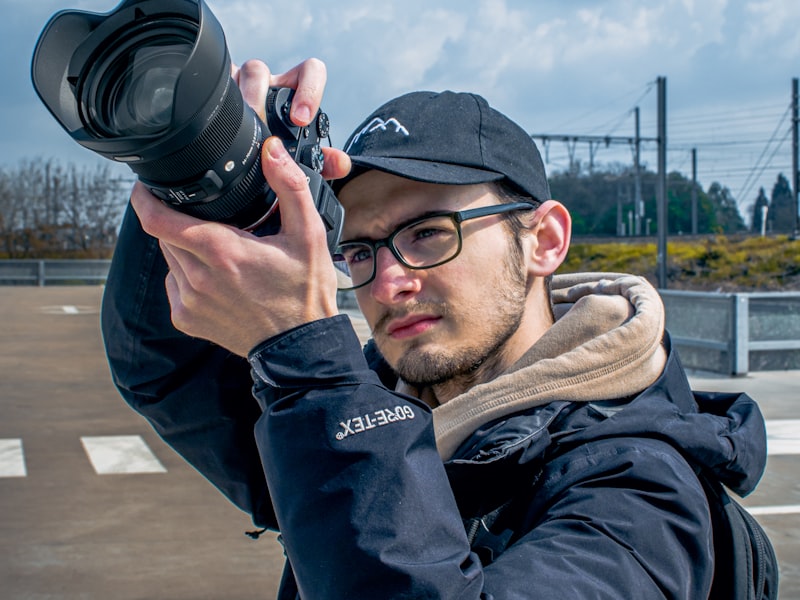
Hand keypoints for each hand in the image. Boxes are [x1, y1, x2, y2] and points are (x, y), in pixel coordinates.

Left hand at [132, 58, 350, 355]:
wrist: (300, 348)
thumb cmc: (305, 292)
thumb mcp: (309, 234)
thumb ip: (289, 186)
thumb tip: (270, 149)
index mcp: (221, 251)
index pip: (156, 219)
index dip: (144, 197)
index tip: (148, 186)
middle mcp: (197, 278)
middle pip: (164, 234)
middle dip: (179, 220)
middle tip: (212, 220)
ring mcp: (188, 301)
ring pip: (168, 257)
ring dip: (184, 247)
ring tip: (221, 252)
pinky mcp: (186, 319)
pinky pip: (173, 283)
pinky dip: (187, 274)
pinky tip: (218, 279)